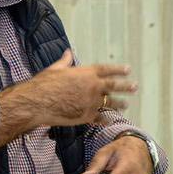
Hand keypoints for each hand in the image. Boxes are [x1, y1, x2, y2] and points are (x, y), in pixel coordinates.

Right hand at [16, 49, 137, 126]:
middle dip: (125, 86)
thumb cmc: (44, 84)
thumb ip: (65, 61)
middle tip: (135, 87)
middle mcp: (93, 87)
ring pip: (110, 103)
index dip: (118, 70)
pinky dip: (105, 119)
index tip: (128, 70)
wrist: (37, 103)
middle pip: (114, 86)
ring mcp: (92, 102)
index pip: (107, 70)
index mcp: (86, 73)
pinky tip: (110, 121)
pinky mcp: (87, 116)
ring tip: (126, 105)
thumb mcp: (55, 69)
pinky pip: (100, 118)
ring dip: (119, 104)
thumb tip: (68, 52)